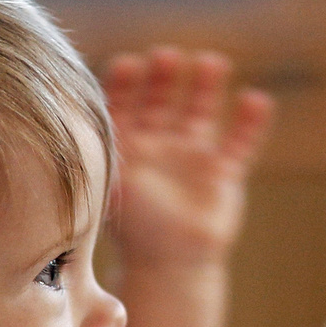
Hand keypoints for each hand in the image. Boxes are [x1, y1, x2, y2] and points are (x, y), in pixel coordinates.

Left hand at [103, 46, 274, 265]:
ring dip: (205, 85)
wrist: (168, 269)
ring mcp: (192, 155)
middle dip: (164, 77)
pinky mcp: (223, 172)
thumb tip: (70, 131)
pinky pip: (240, 142)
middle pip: (162, 98)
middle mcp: (159, 144)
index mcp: (126, 147)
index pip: (124, 103)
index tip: (127, 65)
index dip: (125, 83)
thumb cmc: (134, 232)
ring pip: (200, 111)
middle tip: (165, 57)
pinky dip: (249, 122)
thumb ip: (98, 162)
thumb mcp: (110, 191)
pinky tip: (255, 100)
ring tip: (211, 63)